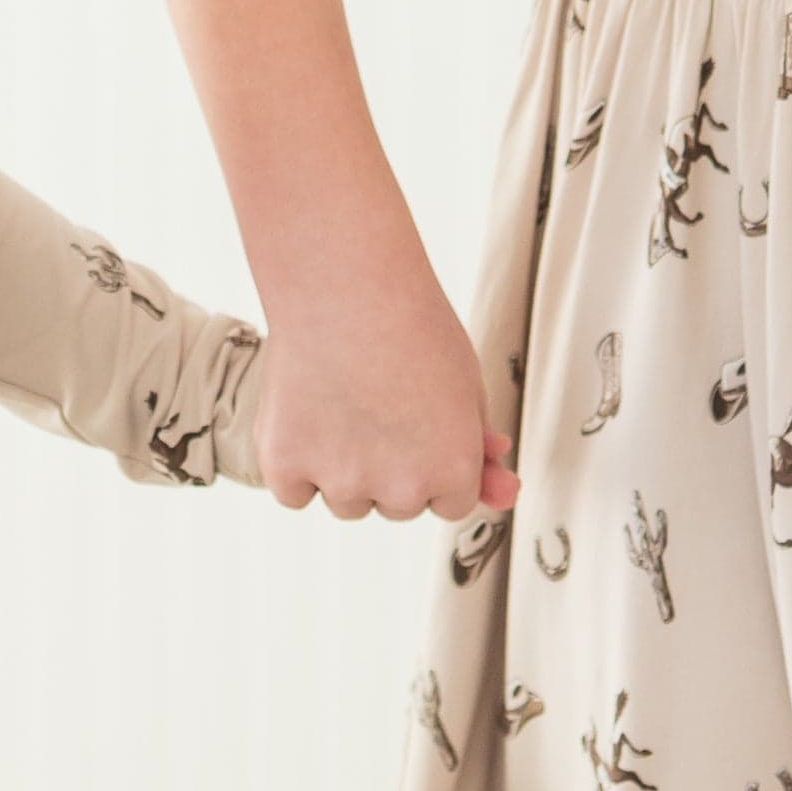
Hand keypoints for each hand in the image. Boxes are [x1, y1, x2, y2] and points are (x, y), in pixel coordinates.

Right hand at [253, 273, 520, 522]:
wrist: (345, 284)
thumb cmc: (411, 325)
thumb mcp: (467, 385)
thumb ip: (480, 447)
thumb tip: (506, 495)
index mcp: (454, 471)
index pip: (450, 503)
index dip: (435, 461)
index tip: (421, 420)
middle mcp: (402, 490)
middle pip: (396, 506)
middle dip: (389, 467)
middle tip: (378, 401)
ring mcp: (340, 483)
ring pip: (345, 501)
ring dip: (342, 468)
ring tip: (341, 400)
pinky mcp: (284, 468)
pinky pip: (294, 492)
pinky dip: (294, 463)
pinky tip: (306, 414)